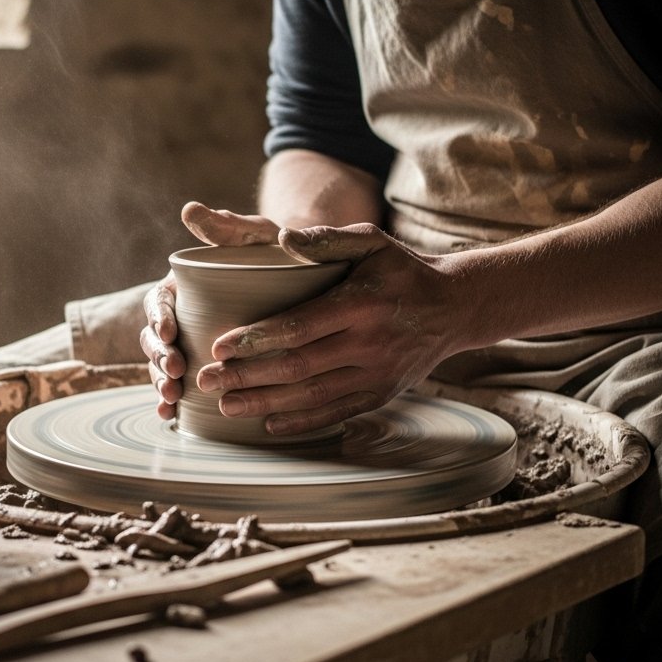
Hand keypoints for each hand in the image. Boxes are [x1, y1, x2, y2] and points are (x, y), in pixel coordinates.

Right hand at [141, 202, 281, 419]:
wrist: (302, 281)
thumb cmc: (276, 255)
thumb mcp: (255, 236)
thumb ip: (227, 226)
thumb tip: (190, 209)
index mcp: (183, 286)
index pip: (158, 301)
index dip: (157, 318)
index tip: (169, 331)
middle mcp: (182, 316)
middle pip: (155, 339)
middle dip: (157, 358)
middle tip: (173, 372)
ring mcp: (192, 344)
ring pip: (164, 365)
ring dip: (160, 383)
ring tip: (171, 397)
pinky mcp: (206, 366)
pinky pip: (183, 387)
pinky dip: (171, 403)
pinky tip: (171, 417)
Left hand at [193, 223, 459, 435]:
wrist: (456, 307)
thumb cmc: (401, 269)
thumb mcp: (371, 242)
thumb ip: (326, 240)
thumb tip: (283, 237)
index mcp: (361, 304)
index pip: (299, 326)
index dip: (256, 340)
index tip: (219, 347)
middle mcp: (370, 343)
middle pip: (298, 367)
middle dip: (247, 376)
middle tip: (206, 381)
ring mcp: (378, 374)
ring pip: (313, 396)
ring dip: (265, 404)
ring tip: (225, 407)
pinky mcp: (382, 394)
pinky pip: (337, 413)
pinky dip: (302, 422)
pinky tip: (269, 425)